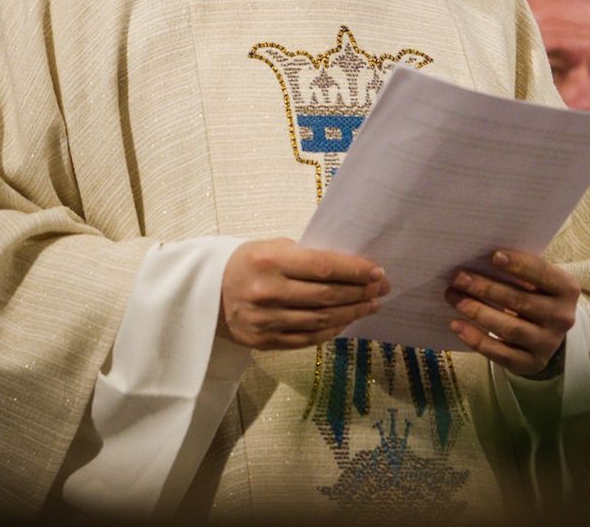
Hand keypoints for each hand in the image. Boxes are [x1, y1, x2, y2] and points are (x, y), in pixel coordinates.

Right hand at [221, 238, 389, 349]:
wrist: (206, 292)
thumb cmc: (248, 262)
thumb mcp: (272, 247)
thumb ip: (306, 256)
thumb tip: (350, 267)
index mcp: (270, 260)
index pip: (323, 267)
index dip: (355, 271)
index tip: (378, 272)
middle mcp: (267, 291)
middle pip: (326, 296)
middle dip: (359, 292)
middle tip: (382, 289)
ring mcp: (265, 320)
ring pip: (320, 320)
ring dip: (351, 313)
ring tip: (371, 305)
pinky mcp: (264, 342)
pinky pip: (306, 339)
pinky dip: (330, 331)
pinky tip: (346, 322)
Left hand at [444, 249, 579, 376]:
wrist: (547, 330)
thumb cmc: (534, 293)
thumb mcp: (536, 279)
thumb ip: (518, 269)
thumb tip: (478, 258)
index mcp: (566, 288)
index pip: (542, 274)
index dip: (519, 264)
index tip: (493, 256)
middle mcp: (562, 317)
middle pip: (520, 301)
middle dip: (486, 288)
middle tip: (458, 277)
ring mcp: (548, 343)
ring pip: (510, 328)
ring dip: (478, 311)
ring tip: (453, 296)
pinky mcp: (532, 363)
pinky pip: (501, 354)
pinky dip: (477, 339)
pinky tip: (456, 324)